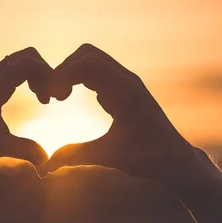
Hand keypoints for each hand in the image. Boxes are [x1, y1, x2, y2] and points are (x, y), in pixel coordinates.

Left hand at [0, 47, 52, 171]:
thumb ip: (26, 149)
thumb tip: (47, 160)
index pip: (27, 63)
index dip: (47, 74)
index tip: (53, 98)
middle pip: (26, 56)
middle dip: (44, 72)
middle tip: (49, 97)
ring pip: (19, 60)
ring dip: (36, 74)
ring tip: (42, 99)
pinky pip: (12, 68)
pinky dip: (27, 76)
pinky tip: (32, 97)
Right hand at [46, 44, 209, 186]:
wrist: (177, 160)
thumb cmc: (150, 159)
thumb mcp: (111, 157)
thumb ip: (77, 156)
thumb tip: (45, 167)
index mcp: (125, 92)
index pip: (87, 64)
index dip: (62, 74)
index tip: (51, 98)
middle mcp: (127, 81)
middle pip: (87, 54)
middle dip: (64, 70)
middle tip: (54, 96)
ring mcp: (127, 83)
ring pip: (92, 61)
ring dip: (72, 73)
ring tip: (60, 98)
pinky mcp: (125, 90)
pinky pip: (98, 72)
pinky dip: (81, 79)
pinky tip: (72, 101)